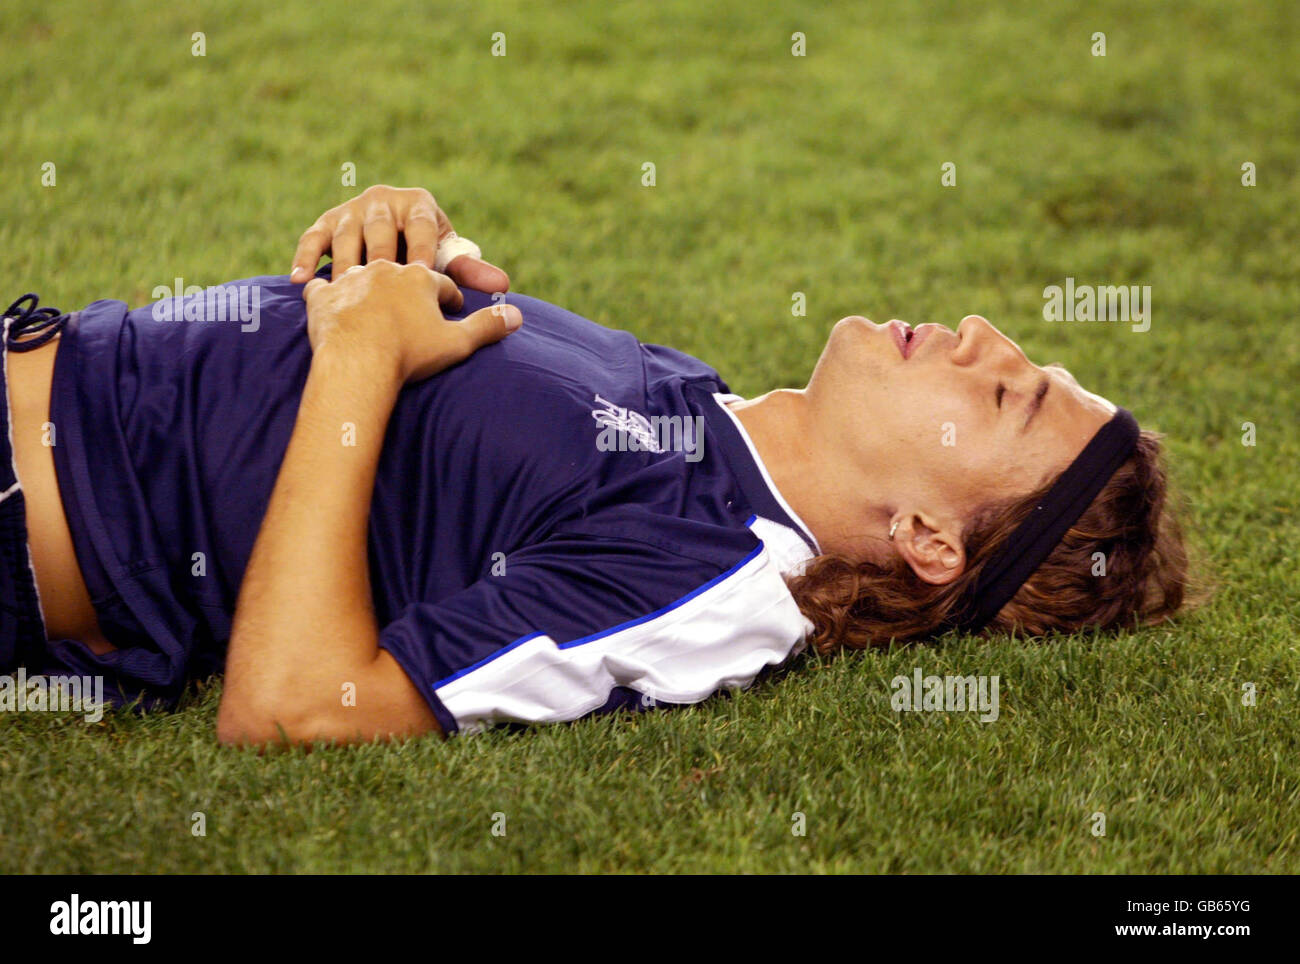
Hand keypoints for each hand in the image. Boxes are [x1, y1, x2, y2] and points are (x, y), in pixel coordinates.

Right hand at [290, 184, 509, 293]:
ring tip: (343, 290)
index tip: (421, 279)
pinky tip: (300, 282)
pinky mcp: (326, 222)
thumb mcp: (446, 262)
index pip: (421, 226)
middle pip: (381, 229)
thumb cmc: (426, 259)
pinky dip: (305, 258)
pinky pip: (313, 238)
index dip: (421, 252)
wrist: (393, 248)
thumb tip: (505, 285)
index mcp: (418, 203)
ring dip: (344, 262)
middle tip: (378, 287)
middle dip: (380, 258)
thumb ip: (470, 271)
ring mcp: (352, 209)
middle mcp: (383, 199)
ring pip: (346, 235)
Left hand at [302, 260, 520, 384]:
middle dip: (408, 288)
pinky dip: (326, 295)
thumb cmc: (410, 354)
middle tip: (410, 309)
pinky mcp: (323, 297)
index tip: (449, 313)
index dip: (448, 300)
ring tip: (370, 305)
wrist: (357, 363)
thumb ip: (487, 326)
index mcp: (420, 277)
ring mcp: (351, 279)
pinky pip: (322, 289)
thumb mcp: (458, 342)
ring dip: (366, 286)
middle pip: (401, 273)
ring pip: (360, 274)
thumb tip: (518, 315)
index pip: (441, 285)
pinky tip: (329, 303)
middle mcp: (385, 268)